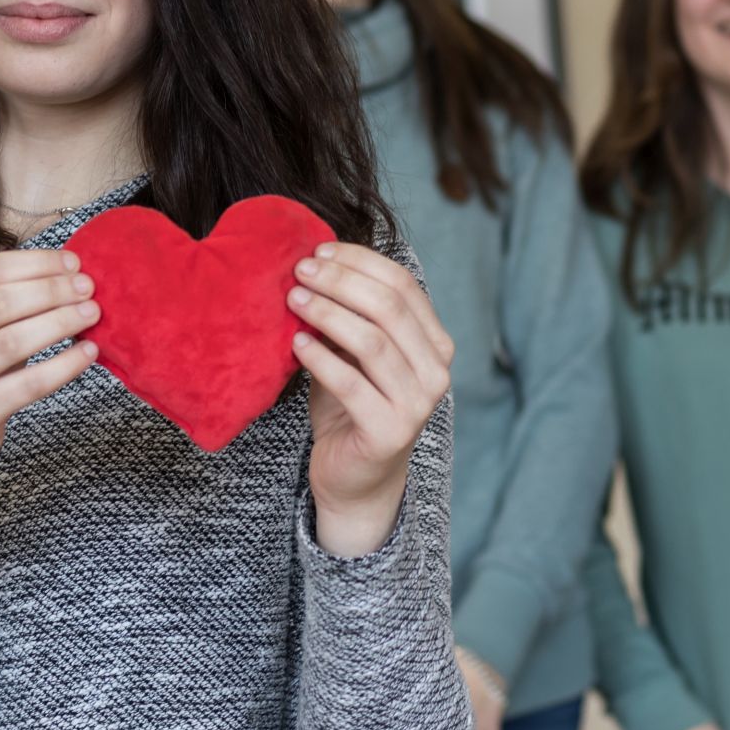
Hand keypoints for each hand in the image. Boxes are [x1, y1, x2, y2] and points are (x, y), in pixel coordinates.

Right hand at [0, 250, 100, 534]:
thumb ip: (4, 300)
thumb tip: (68, 272)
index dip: (36, 263)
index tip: (73, 263)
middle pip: (0, 303)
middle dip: (51, 290)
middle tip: (87, 288)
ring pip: (13, 341)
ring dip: (60, 322)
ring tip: (91, 313)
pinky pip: (28, 384)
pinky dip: (64, 365)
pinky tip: (88, 352)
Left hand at [290, 243, 453, 557]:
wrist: (355, 478)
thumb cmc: (352, 407)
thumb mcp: (354, 354)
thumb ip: (349, 315)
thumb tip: (315, 265)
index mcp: (435, 343)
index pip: (403, 285)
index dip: (360, 261)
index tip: (318, 251)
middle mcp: (437, 371)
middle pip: (389, 307)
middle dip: (340, 281)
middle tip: (300, 272)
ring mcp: (418, 404)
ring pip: (372, 341)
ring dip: (327, 314)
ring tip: (293, 300)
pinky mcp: (391, 432)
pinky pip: (351, 384)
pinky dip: (320, 358)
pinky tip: (296, 344)